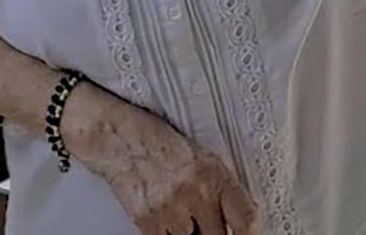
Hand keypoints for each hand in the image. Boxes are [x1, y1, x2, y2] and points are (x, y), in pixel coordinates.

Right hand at [61, 82, 259, 234]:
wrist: (119, 140)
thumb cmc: (158, 144)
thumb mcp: (200, 158)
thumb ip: (221, 188)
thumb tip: (234, 220)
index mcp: (215, 174)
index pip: (246, 219)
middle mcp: (196, 193)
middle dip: (213, 233)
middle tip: (204, 224)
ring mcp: (172, 210)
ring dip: (188, 233)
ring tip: (180, 215)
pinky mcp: (149, 221)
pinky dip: (167, 233)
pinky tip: (165, 217)